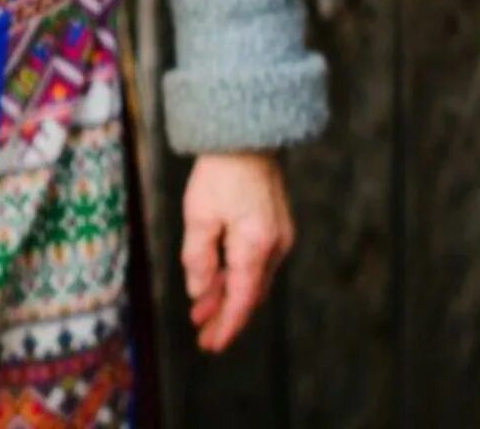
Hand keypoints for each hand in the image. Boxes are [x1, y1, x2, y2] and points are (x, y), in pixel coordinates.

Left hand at [181, 151, 294, 352]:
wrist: (246, 135)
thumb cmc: (219, 171)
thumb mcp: (198, 214)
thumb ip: (198, 258)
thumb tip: (199, 292)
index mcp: (256, 246)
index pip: (242, 300)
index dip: (226, 325)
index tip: (211, 345)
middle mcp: (276, 247)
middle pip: (251, 294)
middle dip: (226, 315)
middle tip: (203, 335)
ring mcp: (281, 236)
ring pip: (255, 279)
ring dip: (230, 295)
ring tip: (203, 310)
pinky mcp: (277, 226)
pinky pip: (258, 262)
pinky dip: (239, 275)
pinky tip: (220, 279)